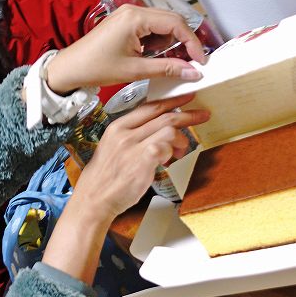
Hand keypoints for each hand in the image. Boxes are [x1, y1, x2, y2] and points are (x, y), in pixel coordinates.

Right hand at [40, 93, 208, 283]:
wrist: (94, 199)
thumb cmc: (104, 179)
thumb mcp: (113, 148)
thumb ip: (133, 137)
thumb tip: (157, 132)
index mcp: (117, 126)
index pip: (148, 107)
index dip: (170, 101)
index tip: (185, 98)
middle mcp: (125, 132)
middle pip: (163, 115)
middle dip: (187, 114)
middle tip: (201, 115)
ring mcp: (133, 145)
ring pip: (168, 128)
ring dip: (181, 138)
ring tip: (181, 150)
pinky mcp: (142, 159)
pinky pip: (166, 146)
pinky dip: (172, 152)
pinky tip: (168, 160)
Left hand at [45, 5, 205, 94]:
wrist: (69, 68)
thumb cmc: (94, 67)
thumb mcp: (135, 70)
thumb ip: (167, 69)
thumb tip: (192, 71)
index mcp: (135, 18)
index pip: (175, 23)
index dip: (192, 42)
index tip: (200, 60)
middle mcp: (132, 11)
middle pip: (171, 21)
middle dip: (183, 42)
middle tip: (192, 62)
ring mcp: (128, 15)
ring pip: (161, 24)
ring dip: (170, 42)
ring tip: (171, 63)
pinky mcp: (124, 22)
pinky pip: (149, 28)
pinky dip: (157, 42)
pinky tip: (156, 57)